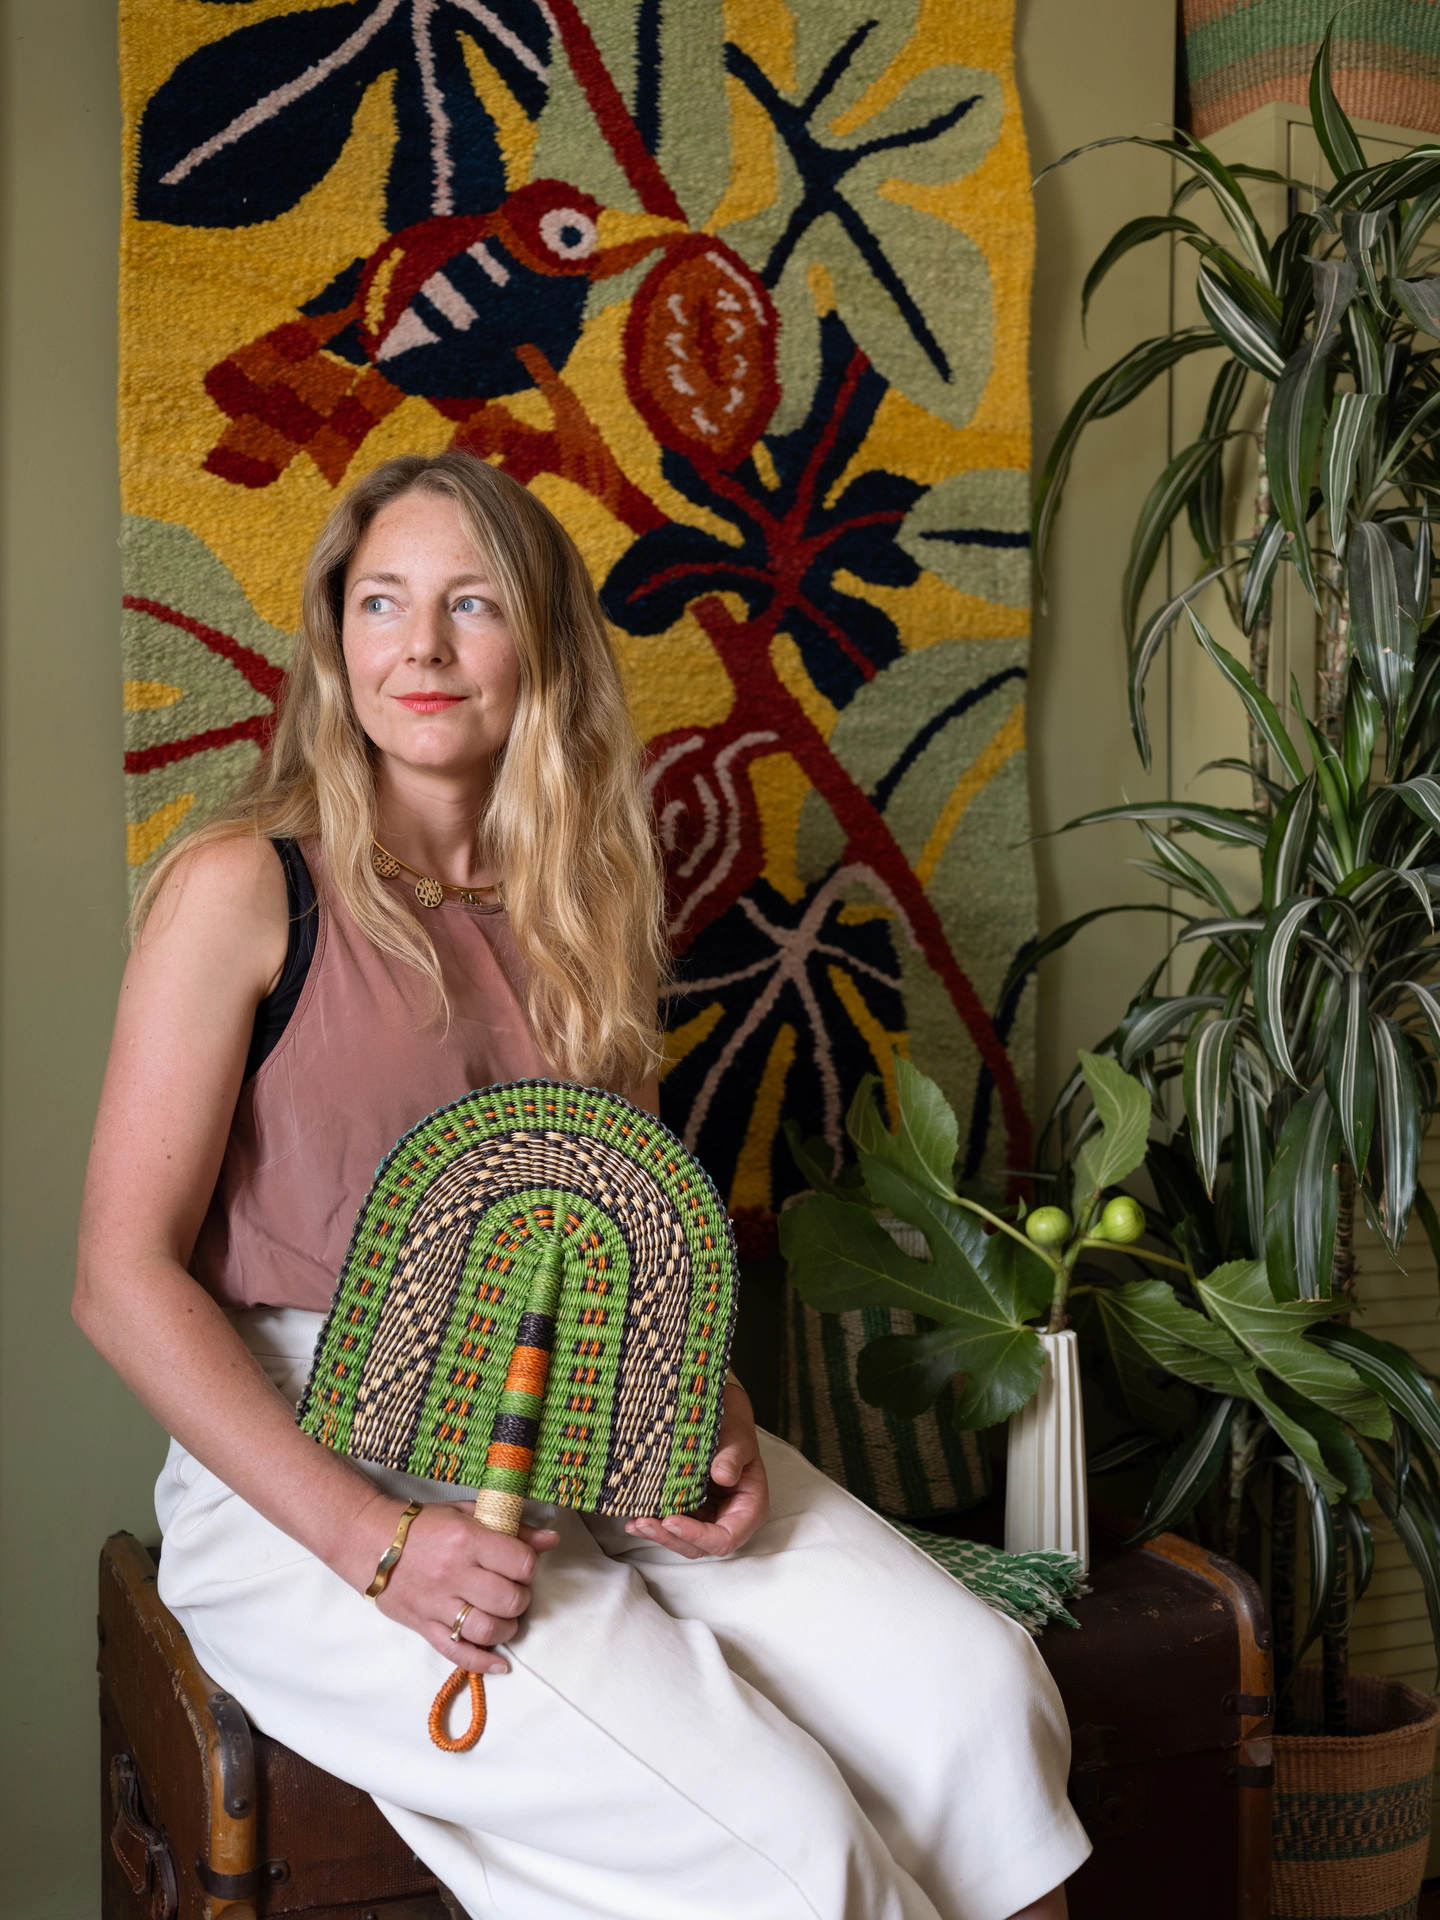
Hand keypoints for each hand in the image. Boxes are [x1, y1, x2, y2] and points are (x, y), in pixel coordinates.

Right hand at [366, 1499, 560, 1673]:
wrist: (370, 1541)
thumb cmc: (422, 1525)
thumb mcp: (467, 1513)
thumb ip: (512, 1527)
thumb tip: (552, 1539)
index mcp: (466, 1540)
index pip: (520, 1562)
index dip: (529, 1566)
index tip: (522, 1565)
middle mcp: (453, 1574)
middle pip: (508, 1600)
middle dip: (520, 1599)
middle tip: (514, 1591)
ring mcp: (437, 1604)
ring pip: (487, 1630)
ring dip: (507, 1628)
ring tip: (505, 1618)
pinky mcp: (424, 1626)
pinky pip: (457, 1653)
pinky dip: (482, 1662)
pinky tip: (500, 1663)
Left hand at [623, 1381, 769, 1559]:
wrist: (723, 1424)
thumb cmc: (735, 1433)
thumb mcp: (738, 1441)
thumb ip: (732, 1458)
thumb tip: (724, 1476)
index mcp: (750, 1511)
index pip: (725, 1538)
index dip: (698, 1536)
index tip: (672, 1521)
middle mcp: (730, 1522)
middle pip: (700, 1546)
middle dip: (671, 1538)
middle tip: (644, 1522)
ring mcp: (709, 1521)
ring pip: (683, 1541)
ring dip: (658, 1535)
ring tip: (635, 1523)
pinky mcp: (692, 1515)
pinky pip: (673, 1527)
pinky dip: (654, 1525)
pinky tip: (634, 1520)